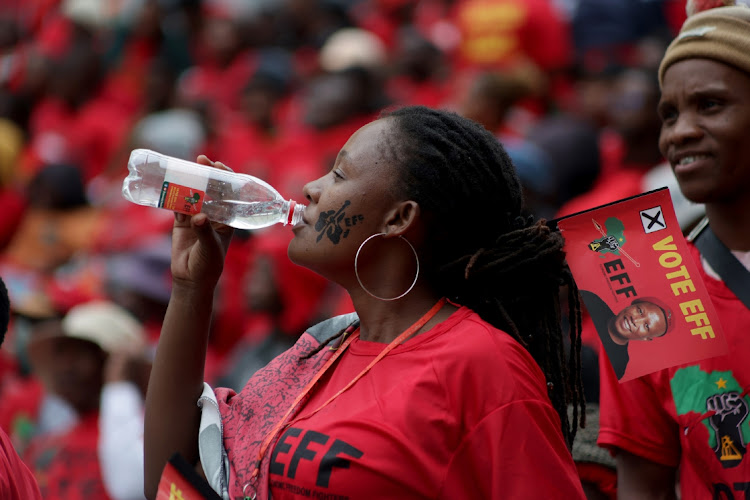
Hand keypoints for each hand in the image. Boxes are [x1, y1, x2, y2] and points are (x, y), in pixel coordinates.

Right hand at [170, 155, 233, 289]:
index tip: (219, 166)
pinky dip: (174, 193)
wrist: (191, 279)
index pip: (230, 194)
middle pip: (212, 189)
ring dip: (190, 180)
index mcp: (228, 219)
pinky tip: (170, 182)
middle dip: (207, 173)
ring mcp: (197, 216)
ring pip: (194, 193)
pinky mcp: (182, 221)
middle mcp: (214, 214)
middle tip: (201, 159)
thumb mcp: (210, 248)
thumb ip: (205, 232)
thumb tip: (199, 217)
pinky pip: (178, 203)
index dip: (226, 178)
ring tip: (184, 166)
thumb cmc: (208, 265)